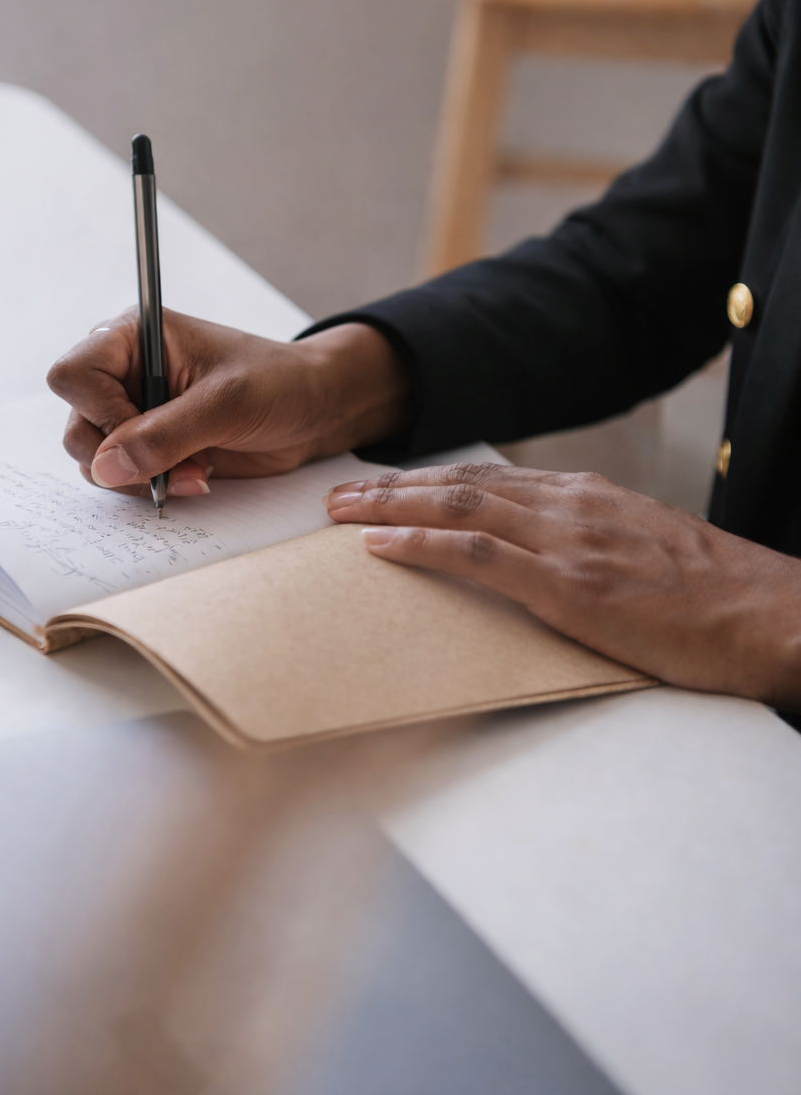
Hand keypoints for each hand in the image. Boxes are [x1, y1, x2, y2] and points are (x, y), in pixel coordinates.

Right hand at [46, 308, 410, 498]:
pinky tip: (194, 476)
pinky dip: (152, 486)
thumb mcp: (225, 404)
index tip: (142, 431)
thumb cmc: (278, 384)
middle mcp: (125, 373)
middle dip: (121, 457)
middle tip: (174, 464)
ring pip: (95, 459)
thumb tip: (105, 467)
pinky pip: (123, 477)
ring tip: (193, 472)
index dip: (99, 412)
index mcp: (133, 337)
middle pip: (77, 424)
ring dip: (140, 477)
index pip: (74, 374)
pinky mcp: (151, 446)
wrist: (315, 410)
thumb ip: (164, 435)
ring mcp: (135, 412)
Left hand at [323, 463, 800, 711]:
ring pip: (457, 507)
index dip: (427, 482)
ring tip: (339, 512)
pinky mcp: (570, 585)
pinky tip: (382, 547)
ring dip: (388, 507)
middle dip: (391, 487)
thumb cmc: (715, 597)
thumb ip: (591, 546)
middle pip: (459, 483)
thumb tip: (547, 563)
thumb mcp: (645, 552)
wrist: (770, 614)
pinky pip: (478, 555)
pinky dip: (422, 545)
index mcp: (586, 498)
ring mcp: (568, 542)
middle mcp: (570, 507)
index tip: (384, 488)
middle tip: (337, 494)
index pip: (488, 480)